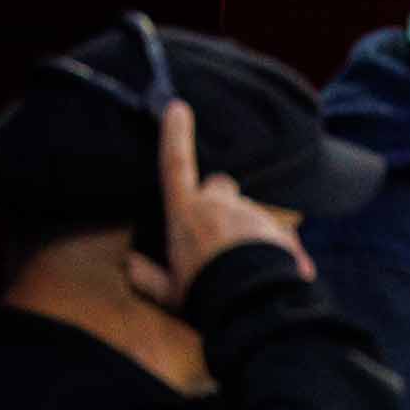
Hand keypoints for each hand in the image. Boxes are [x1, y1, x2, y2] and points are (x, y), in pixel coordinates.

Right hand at [134, 97, 305, 307]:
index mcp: (186, 212)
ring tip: (246, 270)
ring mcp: (251, 212)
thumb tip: (129, 264)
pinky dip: (275, 250)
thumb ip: (146, 276)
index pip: (175, 164)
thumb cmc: (203, 295)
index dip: (175, 135)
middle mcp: (220, 204)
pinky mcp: (280, 226)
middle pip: (220, 186)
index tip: (178, 106)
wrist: (250, 302)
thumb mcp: (169, 292)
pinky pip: (278, 233)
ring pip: (249, 213)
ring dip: (248, 232)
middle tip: (216, 235)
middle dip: (219, 200)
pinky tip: (275, 275)